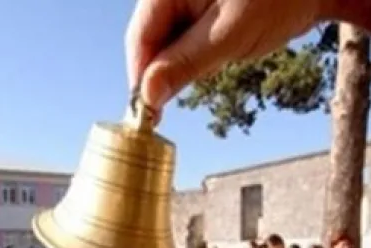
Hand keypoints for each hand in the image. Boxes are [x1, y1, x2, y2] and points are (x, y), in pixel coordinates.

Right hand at [125, 0, 327, 109]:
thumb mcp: (229, 36)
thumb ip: (185, 64)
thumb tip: (146, 96)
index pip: (141, 36)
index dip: (140, 76)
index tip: (145, 114)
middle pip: (151, 39)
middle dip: (161, 72)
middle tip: (171, 106)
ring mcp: (189, 0)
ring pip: (169, 42)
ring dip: (180, 66)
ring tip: (210, 69)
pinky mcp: (205, 9)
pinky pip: (188, 38)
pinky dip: (196, 56)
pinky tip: (215, 60)